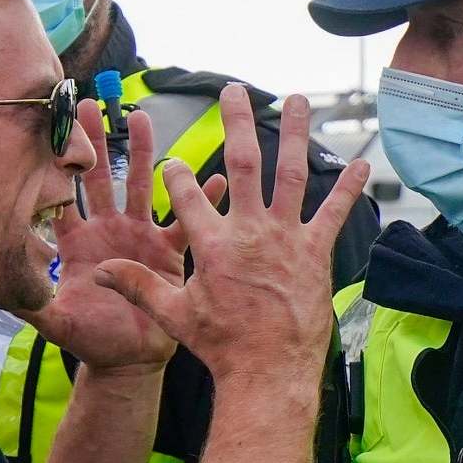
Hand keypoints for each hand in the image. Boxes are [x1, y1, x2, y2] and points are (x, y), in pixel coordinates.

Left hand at [24, 99, 222, 373]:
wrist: (127, 362)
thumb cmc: (89, 340)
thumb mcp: (55, 322)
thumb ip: (28, 305)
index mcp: (78, 243)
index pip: (63, 197)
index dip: (54, 166)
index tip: (47, 132)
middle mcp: (108, 232)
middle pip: (100, 178)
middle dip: (95, 141)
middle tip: (89, 103)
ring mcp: (140, 238)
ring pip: (142, 187)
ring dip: (144, 154)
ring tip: (144, 118)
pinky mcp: (168, 253)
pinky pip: (186, 224)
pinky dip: (202, 201)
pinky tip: (214, 179)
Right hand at [94, 85, 369, 390]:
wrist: (269, 371)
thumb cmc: (222, 346)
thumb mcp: (174, 315)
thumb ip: (139, 286)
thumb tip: (100, 274)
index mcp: (212, 244)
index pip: (186, 194)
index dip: (176, 174)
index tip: (171, 161)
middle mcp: (249, 231)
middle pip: (242, 163)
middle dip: (236, 122)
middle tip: (234, 90)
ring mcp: (285, 238)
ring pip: (291, 174)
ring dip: (294, 133)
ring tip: (297, 100)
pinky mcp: (315, 252)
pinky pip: (334, 213)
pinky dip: (349, 187)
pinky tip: (363, 162)